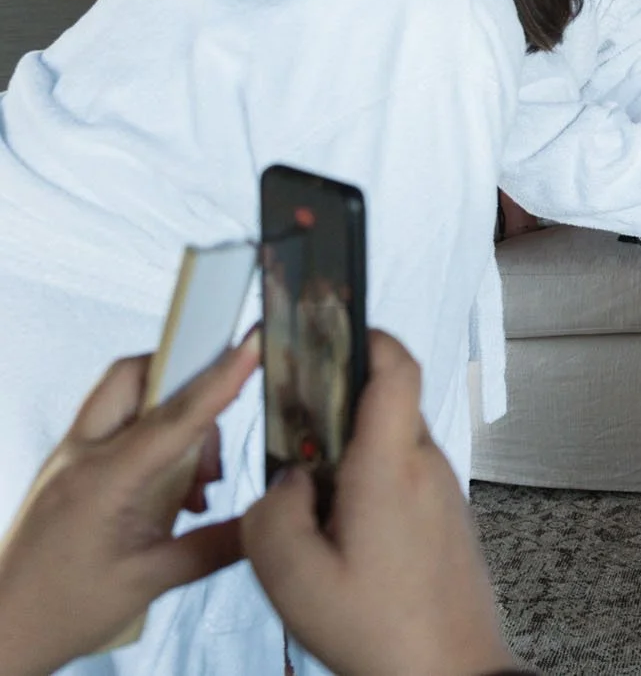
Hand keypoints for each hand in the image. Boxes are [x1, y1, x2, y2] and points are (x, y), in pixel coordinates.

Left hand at [0, 335, 257, 675]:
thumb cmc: (60, 611)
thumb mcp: (147, 584)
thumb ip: (214, 547)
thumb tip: (267, 521)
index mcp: (101, 481)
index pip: (174, 417)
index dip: (220, 378)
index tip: (252, 342)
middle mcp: (80, 457)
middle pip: (134, 377)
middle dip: (183, 378)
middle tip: (218, 426)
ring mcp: (67, 461)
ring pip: (125, 400)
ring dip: (172, 420)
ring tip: (197, 483)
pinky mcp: (67, 472)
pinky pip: (116, 429)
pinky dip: (152, 440)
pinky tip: (172, 493)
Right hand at [242, 332, 517, 675]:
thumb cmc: (380, 632)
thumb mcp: (294, 579)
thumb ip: (272, 516)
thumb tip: (284, 483)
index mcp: (392, 466)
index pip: (395, 367)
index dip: (367, 334)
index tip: (332, 325)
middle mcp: (427, 468)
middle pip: (386, 404)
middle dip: (339, 403)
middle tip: (290, 423)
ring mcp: (444, 493)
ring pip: (393, 445)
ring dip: (352, 452)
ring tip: (306, 494)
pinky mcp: (448, 520)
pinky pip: (406, 478)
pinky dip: (371, 483)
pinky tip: (338, 529)